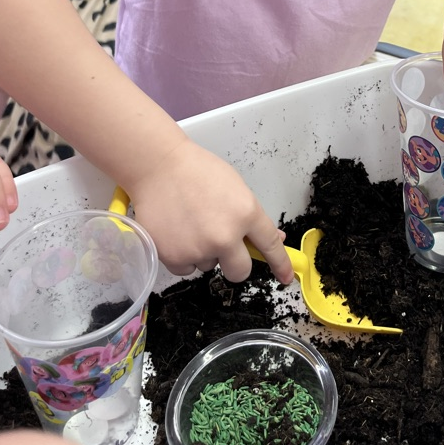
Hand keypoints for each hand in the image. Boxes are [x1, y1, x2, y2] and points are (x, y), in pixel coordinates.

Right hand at [126, 138, 293, 284]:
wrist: (158, 167)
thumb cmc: (198, 171)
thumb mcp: (235, 187)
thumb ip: (251, 216)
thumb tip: (271, 237)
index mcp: (246, 213)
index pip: (269, 245)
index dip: (280, 264)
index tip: (285, 277)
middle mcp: (225, 237)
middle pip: (240, 272)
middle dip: (234, 263)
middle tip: (222, 245)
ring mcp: (199, 249)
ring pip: (209, 266)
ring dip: (203, 252)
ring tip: (190, 223)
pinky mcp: (174, 258)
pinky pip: (185, 268)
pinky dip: (182, 255)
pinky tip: (176, 232)